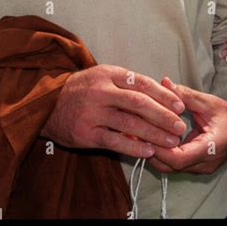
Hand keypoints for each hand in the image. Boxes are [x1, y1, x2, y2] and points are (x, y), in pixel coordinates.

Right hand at [40, 64, 186, 158]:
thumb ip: (128, 84)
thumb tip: (162, 95)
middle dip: (163, 116)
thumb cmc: (84, 89)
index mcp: (109, 74)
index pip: (142, 83)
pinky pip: (115, 141)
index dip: (163, 95)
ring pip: (129, 123)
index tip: (180, 105)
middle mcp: (101, 92)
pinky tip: (149, 151)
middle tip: (179, 126)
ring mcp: (93, 113)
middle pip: (139, 103)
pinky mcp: (86, 134)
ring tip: (171, 141)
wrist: (47, 103)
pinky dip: (134, 146)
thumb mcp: (104, 76)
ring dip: (154, 133)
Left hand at [147, 78, 226, 174]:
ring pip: (171, 168)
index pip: (180, 158)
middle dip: (151, 150)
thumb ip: (185, 95)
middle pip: (171, 166)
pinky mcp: (196, 167)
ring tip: (139, 134)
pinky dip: (162, 153)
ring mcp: (201, 168)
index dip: (160, 148)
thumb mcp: (208, 101)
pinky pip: (175, 164)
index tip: (145, 133)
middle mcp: (206, 163)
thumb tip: (164, 82)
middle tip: (134, 132)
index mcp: (212, 147)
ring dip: (154, 153)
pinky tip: (151, 138)